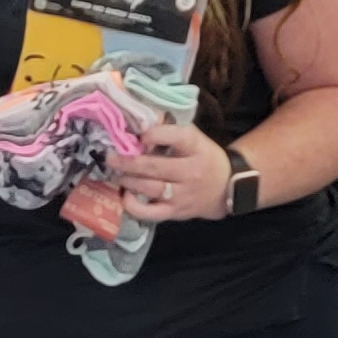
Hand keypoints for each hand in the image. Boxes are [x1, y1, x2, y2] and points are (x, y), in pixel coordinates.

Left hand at [111, 113, 232, 225]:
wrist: (226, 188)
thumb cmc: (204, 158)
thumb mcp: (195, 139)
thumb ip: (170, 131)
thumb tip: (139, 123)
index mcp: (196, 148)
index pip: (176, 137)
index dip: (154, 134)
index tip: (140, 134)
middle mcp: (191, 171)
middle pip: (156, 166)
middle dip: (129, 161)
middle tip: (110, 157)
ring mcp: (183, 194)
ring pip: (151, 188)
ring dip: (128, 180)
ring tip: (116, 173)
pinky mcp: (175, 212)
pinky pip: (151, 213)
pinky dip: (134, 206)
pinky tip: (125, 196)